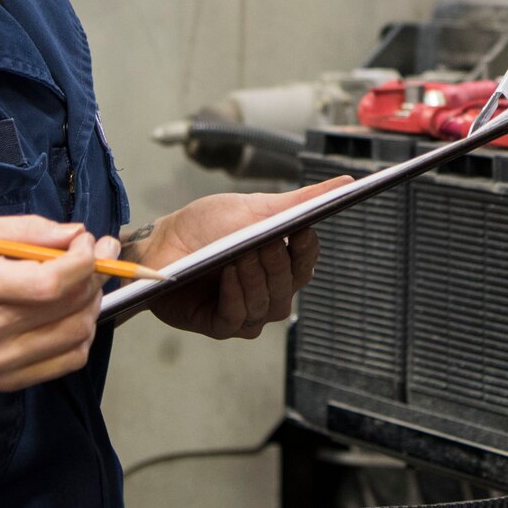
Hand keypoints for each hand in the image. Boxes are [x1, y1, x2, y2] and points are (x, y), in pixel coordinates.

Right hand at [0, 213, 108, 392]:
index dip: (83, 261)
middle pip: (68, 307)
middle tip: (96, 254)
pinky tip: (71, 314)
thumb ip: (25, 230)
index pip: (50, 283)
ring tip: (83, 282)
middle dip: (95, 275)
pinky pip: (66, 361)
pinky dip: (80, 335)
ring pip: (75, 335)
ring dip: (91, 303)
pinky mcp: (5, 381)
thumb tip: (75, 234)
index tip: (89, 243)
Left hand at [134, 178, 350, 339]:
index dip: (306, 250)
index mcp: (281, 264)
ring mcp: (246, 311)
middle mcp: (269, 291)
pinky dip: (236, 295)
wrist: (160, 242)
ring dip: (253, 277)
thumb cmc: (207, 225)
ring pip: (266, 305)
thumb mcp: (255, 207)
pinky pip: (238, 318)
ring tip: (239, 255)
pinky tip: (227, 275)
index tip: (302, 230)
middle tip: (263, 242)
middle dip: (276, 263)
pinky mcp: (219, 325)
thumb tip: (348, 182)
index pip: (307, 263)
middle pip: (289, 286)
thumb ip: (300, 201)